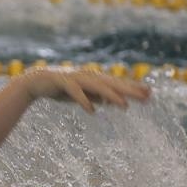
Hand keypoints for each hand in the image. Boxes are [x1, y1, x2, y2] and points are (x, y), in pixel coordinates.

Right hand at [20, 69, 151, 112]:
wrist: (36, 82)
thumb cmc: (61, 89)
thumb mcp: (82, 95)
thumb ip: (95, 97)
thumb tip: (109, 102)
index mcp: (94, 79)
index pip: (117, 84)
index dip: (133, 88)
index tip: (150, 94)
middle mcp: (88, 76)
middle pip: (113, 83)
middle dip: (130, 90)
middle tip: (146, 97)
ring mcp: (76, 78)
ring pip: (97, 86)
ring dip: (111, 95)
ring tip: (124, 106)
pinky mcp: (63, 82)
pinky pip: (76, 92)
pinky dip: (84, 100)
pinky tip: (92, 110)